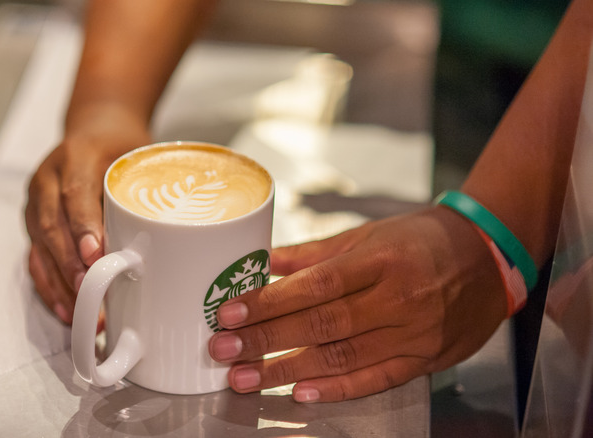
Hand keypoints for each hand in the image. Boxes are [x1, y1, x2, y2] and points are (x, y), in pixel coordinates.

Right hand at [24, 107, 151, 322]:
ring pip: (40, 247)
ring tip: (81, 310)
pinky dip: (50, 285)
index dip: (83, 227)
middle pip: (52, 226)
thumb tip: (168, 239)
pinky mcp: (33, 223)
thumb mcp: (136, 157)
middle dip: (70, 264)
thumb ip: (142, 191)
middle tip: (90, 292)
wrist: (95, 126)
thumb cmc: (121, 145)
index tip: (93, 255)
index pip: (75, 194)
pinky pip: (36, 258)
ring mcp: (36, 203)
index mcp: (75, 157)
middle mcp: (47, 180)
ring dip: (60, 282)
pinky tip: (66, 308)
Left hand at [208, 207, 507, 401]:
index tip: (232, 313)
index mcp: (381, 259)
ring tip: (246, 378)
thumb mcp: (368, 234)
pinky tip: (301, 392)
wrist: (487, 259)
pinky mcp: (423, 359)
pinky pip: (375, 380)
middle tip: (225, 350)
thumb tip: (263, 262)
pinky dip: (337, 389)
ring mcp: (414, 334)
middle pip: (323, 325)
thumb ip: (314, 253)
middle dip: (267, 341)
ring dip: (288, 371)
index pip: (317, 285)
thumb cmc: (422, 241)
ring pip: (342, 358)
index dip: (271, 303)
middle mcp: (398, 298)